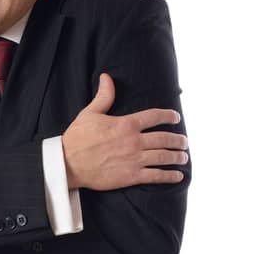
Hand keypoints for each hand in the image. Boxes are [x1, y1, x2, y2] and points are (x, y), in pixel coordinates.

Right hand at [60, 72, 188, 190]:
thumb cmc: (77, 138)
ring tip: (184, 156)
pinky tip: (178, 176)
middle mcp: (134, 141)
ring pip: (164, 156)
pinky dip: (170, 175)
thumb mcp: (90, 113)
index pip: (154, 116)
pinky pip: (156, 175)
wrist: (68, 163)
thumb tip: (107, 77)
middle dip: (178, 139)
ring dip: (177, 156)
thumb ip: (103, 96)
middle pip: (164, 138)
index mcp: (126, 124)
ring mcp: (134, 159)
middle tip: (184, 141)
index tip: (176, 117)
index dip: (169, 115)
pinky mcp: (131, 176)